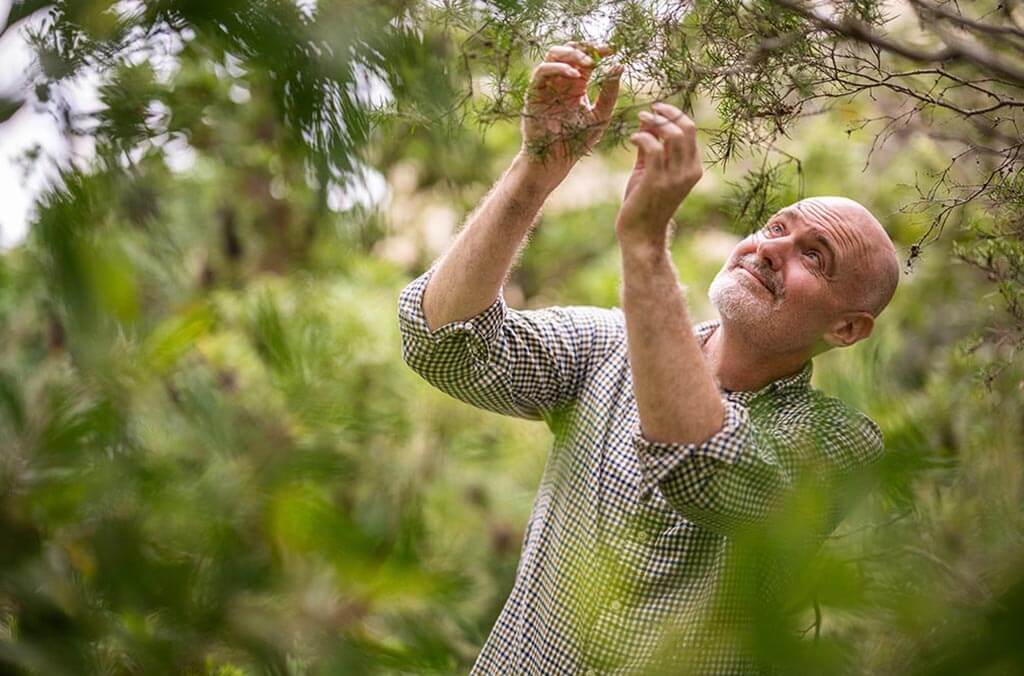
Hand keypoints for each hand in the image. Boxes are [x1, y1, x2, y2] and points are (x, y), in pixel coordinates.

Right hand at [521, 42, 622, 181]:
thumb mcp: (600, 115)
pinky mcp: (534, 94)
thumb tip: (619, 65)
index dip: (597, 50)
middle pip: (568, 51)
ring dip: (571, 54)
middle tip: (599, 54)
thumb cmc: (576, 143)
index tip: (612, 50)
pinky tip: (574, 75)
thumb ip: (609, 93)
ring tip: (588, 63)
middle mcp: (559, 83)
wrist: (555, 161)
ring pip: (553, 55)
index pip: (584, 59)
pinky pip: (541, 72)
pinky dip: (558, 68)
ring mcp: (546, 87)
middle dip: (584, 48)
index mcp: (575, 86)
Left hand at [616, 102, 702, 249]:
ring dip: (654, 122)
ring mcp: (674, 177)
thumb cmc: (645, 202)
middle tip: (647, 112)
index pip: (690, 130)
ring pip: (671, 135)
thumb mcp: (652, 170)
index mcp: (693, 168)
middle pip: (685, 128)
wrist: (641, 234)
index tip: (657, 109)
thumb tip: (648, 120)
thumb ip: (653, 146)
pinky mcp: (656, 181)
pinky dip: (642, 137)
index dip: (673, 114)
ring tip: (639, 120)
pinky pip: (653, 148)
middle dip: (666, 113)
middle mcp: (689, 172)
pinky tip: (632, 139)